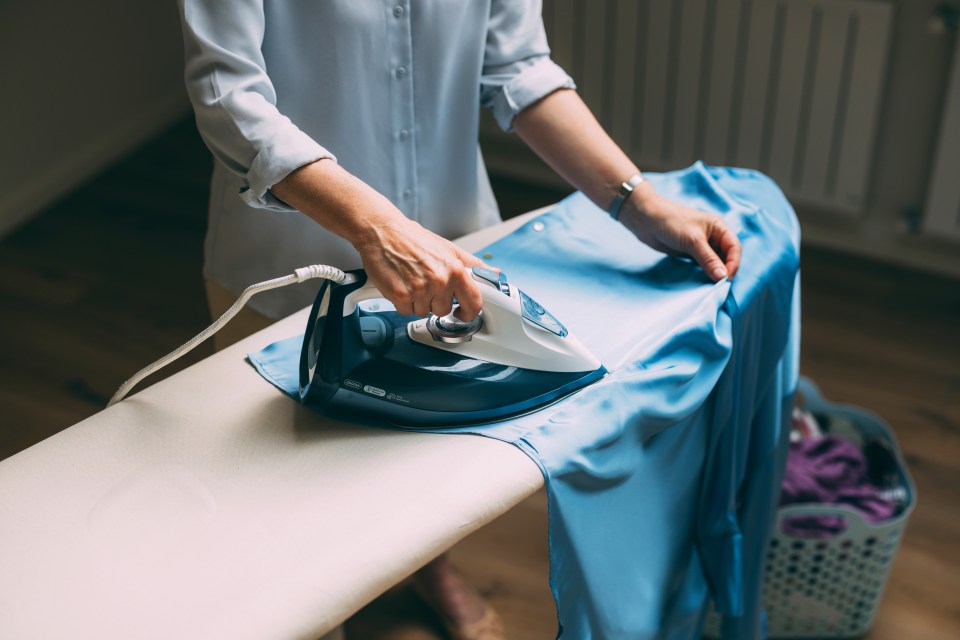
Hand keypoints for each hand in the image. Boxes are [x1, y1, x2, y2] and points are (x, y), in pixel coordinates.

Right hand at [355, 217, 490, 319]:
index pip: (474, 302)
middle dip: (436, 301)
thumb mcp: (448, 248)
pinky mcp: (400, 296)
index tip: (464, 313)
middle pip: (444, 310)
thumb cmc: (412, 238)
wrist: (382, 232)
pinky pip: (406, 311)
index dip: (470, 312)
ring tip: (412, 280)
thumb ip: (472, 264)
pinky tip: (401, 284)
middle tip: (426, 284)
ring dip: (418, 302)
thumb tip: (493, 273)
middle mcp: (439, 281)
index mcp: (455, 269)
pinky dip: (403, 302)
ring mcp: (420, 290)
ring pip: (424, 312)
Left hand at [618, 183, 740, 280]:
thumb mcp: (692, 241)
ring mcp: (701, 245)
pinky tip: (701, 282)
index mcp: (719, 227)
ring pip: (714, 263)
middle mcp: (713, 236)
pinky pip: (702, 265)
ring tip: (710, 286)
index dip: (733, 263)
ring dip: (714, 273)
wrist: (645, 219)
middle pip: (727, 257)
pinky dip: (704, 273)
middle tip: (719, 286)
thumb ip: (708, 259)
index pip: (734, 248)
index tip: (726, 278)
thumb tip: (723, 277)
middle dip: (725, 270)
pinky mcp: (690, 253)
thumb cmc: (671, 222)